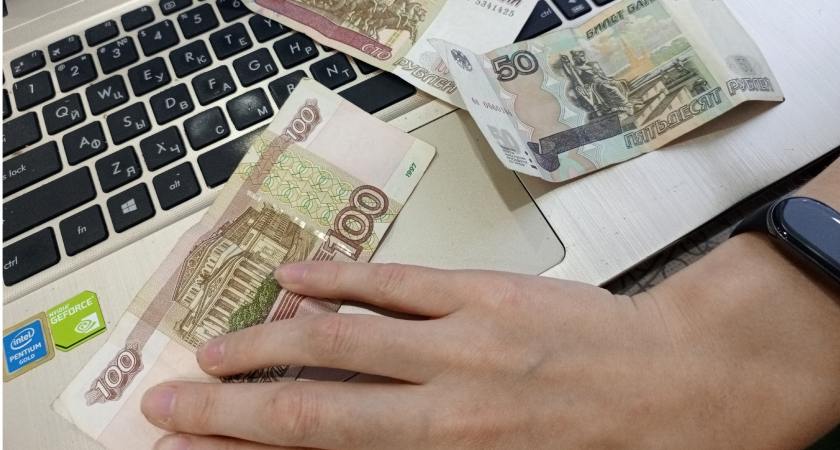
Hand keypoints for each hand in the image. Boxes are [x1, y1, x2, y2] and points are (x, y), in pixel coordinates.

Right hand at [140, 261, 749, 449]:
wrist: (690, 384)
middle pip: (309, 407)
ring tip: (211, 350)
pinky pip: (392, 283)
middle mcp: (442, 411)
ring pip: (338, 339)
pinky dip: (334, 281)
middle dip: (228, 408)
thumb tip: (358, 447)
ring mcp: (459, 342)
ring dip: (264, 344)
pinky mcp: (482, 293)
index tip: (192, 445)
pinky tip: (293, 282)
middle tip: (166, 401)